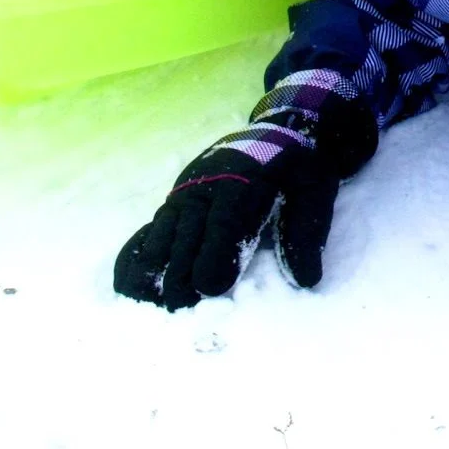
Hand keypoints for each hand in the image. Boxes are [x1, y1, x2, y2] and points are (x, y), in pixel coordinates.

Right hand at [114, 98, 376, 310]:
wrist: (275, 132)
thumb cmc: (297, 167)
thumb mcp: (315, 190)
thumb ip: (308, 232)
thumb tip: (306, 279)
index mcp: (242, 185)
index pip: (222, 227)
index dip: (214, 260)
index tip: (212, 292)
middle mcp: (203, 190)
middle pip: (184, 242)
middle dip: (181, 282)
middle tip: (185, 315)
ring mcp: (182, 198)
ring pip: (157, 242)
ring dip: (155, 279)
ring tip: (158, 313)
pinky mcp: (171, 205)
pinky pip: (144, 236)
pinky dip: (135, 263)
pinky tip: (132, 291)